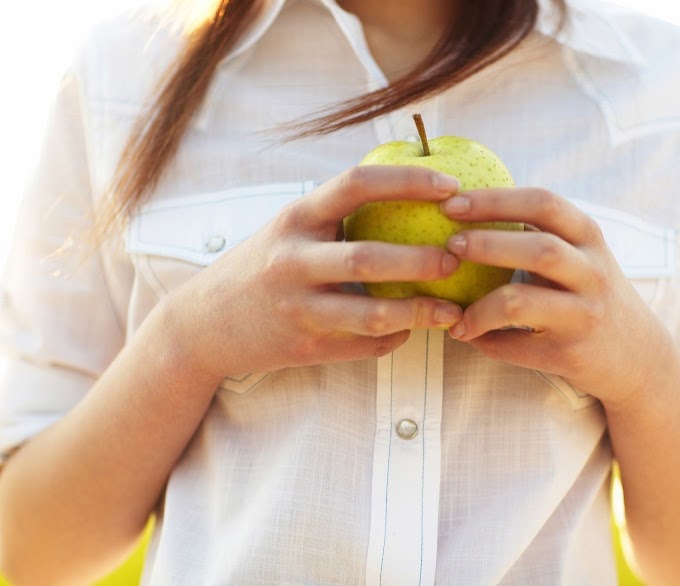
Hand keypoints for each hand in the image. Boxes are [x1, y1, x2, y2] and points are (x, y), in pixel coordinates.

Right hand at [161, 166, 463, 380]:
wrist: (204, 325)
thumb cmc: (263, 267)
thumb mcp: (290, 229)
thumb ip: (338, 216)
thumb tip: (414, 195)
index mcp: (295, 218)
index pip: (356, 185)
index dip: (409, 181)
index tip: (452, 187)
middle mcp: (292, 261)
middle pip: (369, 258)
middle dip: (422, 259)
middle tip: (458, 258)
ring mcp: (297, 308)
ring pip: (372, 314)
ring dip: (420, 313)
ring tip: (452, 310)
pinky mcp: (305, 347)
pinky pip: (365, 345)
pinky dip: (395, 338)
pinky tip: (410, 330)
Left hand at [440, 188, 678, 406]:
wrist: (638, 357)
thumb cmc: (588, 294)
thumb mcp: (579, 254)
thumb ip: (538, 232)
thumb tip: (465, 207)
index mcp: (588, 238)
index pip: (544, 204)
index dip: (495, 200)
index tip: (452, 203)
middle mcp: (592, 274)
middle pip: (539, 249)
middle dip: (487, 244)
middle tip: (450, 246)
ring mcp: (584, 316)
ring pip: (521, 302)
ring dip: (478, 307)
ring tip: (454, 313)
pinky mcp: (570, 355)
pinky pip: (515, 347)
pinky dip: (486, 342)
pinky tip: (470, 337)